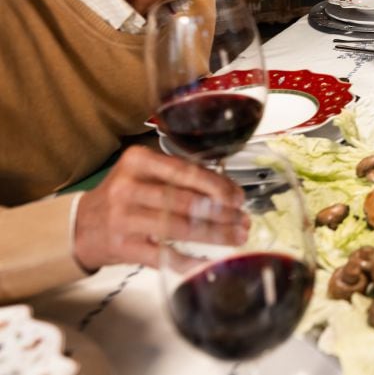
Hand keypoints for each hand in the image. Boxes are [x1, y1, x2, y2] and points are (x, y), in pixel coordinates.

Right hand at [73, 147, 246, 271]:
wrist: (81, 225)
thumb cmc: (123, 196)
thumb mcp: (145, 174)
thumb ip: (180, 177)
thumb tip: (227, 190)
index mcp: (138, 161)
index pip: (187, 172)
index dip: (218, 186)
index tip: (238, 198)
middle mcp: (129, 187)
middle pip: (187, 201)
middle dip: (222, 213)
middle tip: (243, 221)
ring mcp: (124, 218)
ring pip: (180, 227)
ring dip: (214, 235)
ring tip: (235, 237)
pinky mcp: (123, 246)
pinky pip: (164, 255)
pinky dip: (189, 260)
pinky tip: (208, 261)